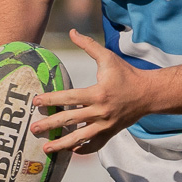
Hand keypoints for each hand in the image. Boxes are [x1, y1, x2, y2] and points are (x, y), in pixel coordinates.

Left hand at [30, 29, 150, 153]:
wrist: (149, 94)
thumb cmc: (127, 74)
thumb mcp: (108, 58)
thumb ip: (88, 46)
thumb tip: (72, 32)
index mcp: (98, 93)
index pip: (69, 98)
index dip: (51, 100)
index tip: (36, 101)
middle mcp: (101, 112)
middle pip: (70, 120)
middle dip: (50, 125)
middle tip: (33, 128)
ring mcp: (106, 125)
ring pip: (80, 138)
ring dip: (61, 144)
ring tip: (46, 148)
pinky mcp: (110, 133)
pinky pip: (94, 145)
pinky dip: (82, 149)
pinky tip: (70, 150)